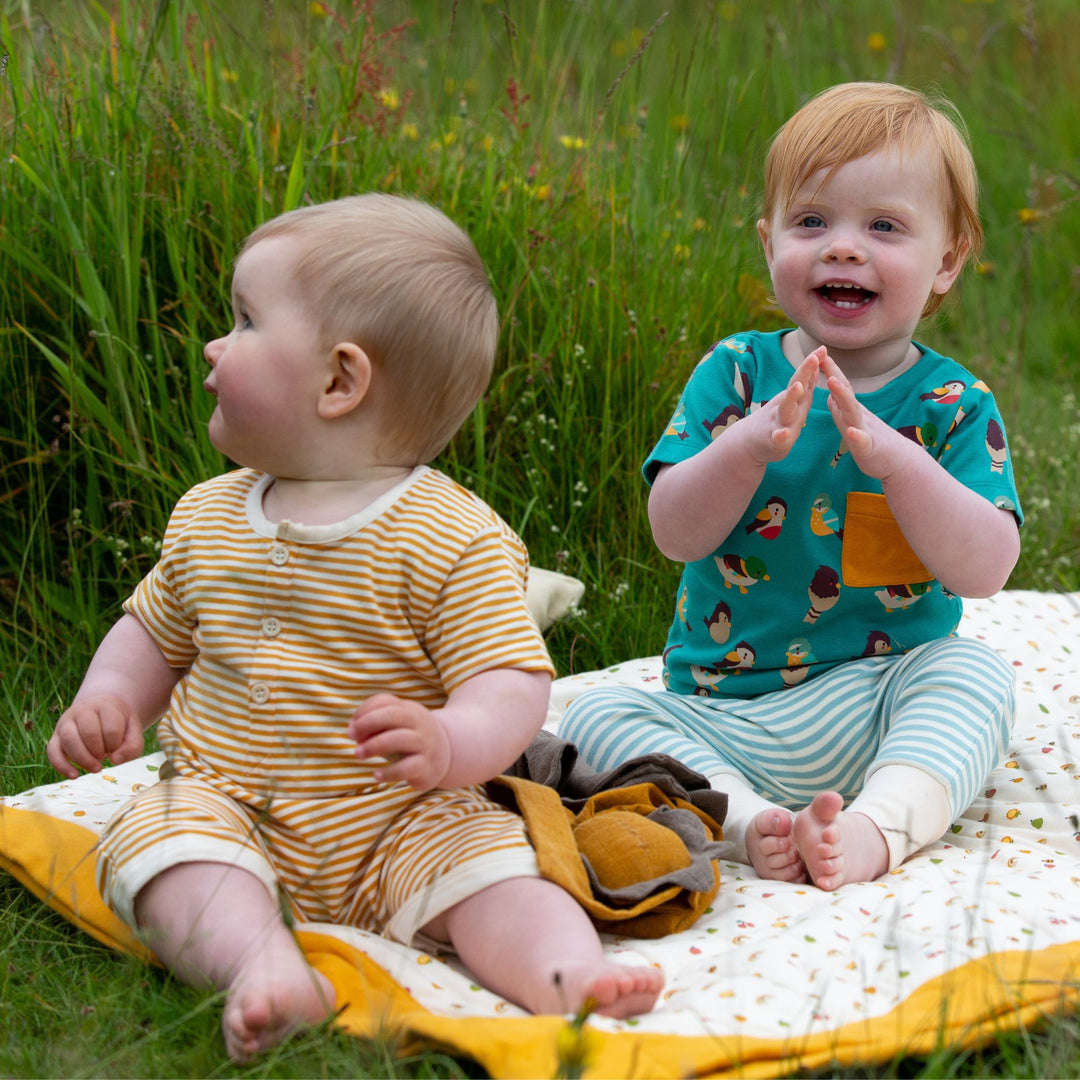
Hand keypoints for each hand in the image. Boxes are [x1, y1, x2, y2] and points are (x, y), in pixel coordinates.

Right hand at [46, 694, 146, 778]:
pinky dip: (61, 766)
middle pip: (89, 733)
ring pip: (69, 740)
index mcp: (105, 706)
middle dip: (100, 752)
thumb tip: (114, 761)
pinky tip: (74, 776)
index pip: (111, 729)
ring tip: (96, 768)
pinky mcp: (55, 736)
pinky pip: (52, 751)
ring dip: (83, 759)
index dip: (116, 745)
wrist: (101, 711)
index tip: (117, 747)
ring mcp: (66, 722)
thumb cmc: (119, 724)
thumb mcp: (133, 731)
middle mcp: (82, 710)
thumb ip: (132, 746)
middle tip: (105, 757)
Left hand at [348, 694, 451, 791]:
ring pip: (401, 738)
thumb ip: (373, 725)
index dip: (365, 710)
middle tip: (351, 736)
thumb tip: (352, 731)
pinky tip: (377, 775)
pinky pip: (407, 767)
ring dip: (375, 745)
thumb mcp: (395, 726)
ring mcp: (425, 743)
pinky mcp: (426, 766)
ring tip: (358, 753)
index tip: (351, 726)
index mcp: (409, 709)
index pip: (385, 701)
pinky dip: (389, 772)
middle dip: (368, 723)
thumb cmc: (408, 738)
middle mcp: (419, 723)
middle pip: (394, 715)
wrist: (445, 755)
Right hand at [741, 347, 820, 464]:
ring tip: (798, 387)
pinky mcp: (774, 442)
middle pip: (795, 387)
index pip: (803, 377)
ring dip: (791, 397)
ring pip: (785, 409)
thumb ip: (805, 382)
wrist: (750, 442)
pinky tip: (784, 434)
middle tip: (813, 358)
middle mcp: (785, 407)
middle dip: (804, 372)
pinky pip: (777, 439)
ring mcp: (778, 423)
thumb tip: (816, 361)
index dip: (812, 363)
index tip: (822, 348)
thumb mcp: (793, 400)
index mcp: (794, 399)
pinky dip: (780, 436)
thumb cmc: (777, 420)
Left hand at [822, 353, 905, 479]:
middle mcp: (858, 417)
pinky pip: (863, 443)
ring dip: (843, 396)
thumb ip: (842, 408)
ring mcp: (865, 432)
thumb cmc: (873, 442)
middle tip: (822, 358)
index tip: (817, 353)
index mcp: (851, 412)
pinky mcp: (869, 450)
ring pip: (853, 412)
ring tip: (832, 382)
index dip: (829, 370)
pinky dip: (857, 437)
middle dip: (834, 375)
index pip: (840, 387)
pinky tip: (852, 432)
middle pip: (845, 393)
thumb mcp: (853, 423)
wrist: (898, 462)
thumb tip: (831, 394)